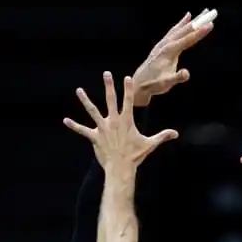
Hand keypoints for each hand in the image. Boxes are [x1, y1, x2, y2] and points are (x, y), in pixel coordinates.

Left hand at [64, 72, 178, 169]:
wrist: (121, 168)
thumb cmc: (136, 156)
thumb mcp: (150, 144)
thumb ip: (162, 136)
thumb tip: (176, 133)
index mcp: (126, 121)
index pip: (128, 101)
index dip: (128, 89)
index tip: (127, 77)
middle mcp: (113, 121)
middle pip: (110, 100)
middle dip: (109, 86)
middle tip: (106, 73)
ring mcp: (103, 128)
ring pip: (92, 110)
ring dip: (85, 100)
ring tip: (79, 90)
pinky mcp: (95, 137)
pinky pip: (83, 130)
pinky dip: (74, 126)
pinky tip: (65, 120)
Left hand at [132, 10, 215, 107]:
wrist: (140, 83)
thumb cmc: (154, 84)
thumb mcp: (166, 83)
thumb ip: (176, 78)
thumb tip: (186, 73)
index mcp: (169, 51)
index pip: (187, 40)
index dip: (199, 33)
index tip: (210, 25)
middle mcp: (166, 44)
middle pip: (185, 30)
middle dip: (199, 22)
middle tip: (211, 13)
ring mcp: (163, 43)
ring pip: (180, 28)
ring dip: (192, 20)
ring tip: (203, 13)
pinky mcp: (162, 45)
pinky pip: (174, 31)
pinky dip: (181, 24)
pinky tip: (187, 19)